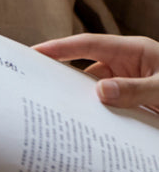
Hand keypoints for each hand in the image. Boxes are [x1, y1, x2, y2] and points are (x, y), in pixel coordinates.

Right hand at [33, 34, 158, 111]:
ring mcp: (130, 82)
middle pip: (87, 67)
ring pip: (96, 90)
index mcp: (134, 50)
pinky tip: (90, 127)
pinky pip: (109, 106)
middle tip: (37, 86)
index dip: (60, 46)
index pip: (89, 44)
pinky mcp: (133, 101)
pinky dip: (100, 115)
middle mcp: (128, 64)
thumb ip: (136, 90)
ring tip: (65, 114)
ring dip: (85, 101)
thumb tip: (100, 92)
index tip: (35, 52)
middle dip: (66, 77)